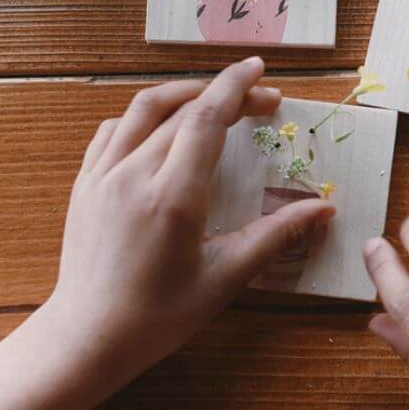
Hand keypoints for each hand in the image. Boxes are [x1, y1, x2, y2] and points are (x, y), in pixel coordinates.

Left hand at [0, 57, 334, 409]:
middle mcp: (134, 174)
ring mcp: (102, 175)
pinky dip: (144, 115)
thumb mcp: (225, 279)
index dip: (236, 86)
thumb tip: (325, 209)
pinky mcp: (84, 184)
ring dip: (184, 93)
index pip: (207, 118)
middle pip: (184, 109)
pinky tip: (163, 126)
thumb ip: (275, 235)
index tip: (261, 71)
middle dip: (227, 94)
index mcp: (173, 196)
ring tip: (215, 98)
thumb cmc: (159, 316)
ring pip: (143, 109)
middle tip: (263, 102)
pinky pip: (113, 129)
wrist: (86, 339)